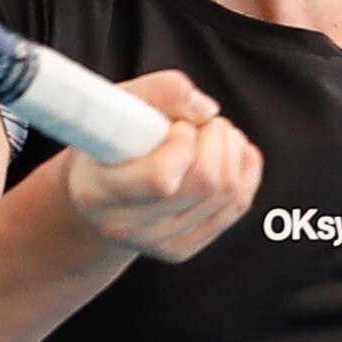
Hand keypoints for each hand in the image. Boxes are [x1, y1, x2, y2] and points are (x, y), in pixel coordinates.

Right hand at [65, 70, 262, 261]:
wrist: (97, 194)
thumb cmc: (107, 140)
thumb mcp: (118, 106)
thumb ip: (157, 92)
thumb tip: (207, 109)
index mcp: (98, 193)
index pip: (160, 178)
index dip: (182, 142)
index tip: (178, 125)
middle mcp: (126, 228)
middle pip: (205, 184)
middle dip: (215, 139)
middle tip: (201, 122)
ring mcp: (158, 244)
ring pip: (228, 193)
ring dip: (232, 150)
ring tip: (213, 133)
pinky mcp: (183, 248)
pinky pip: (237, 205)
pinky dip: (245, 169)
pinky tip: (230, 151)